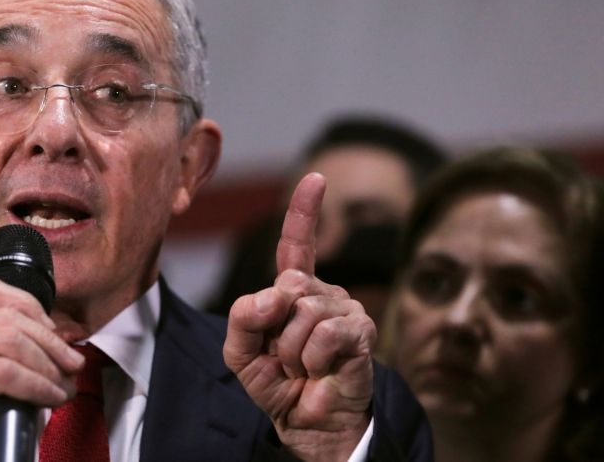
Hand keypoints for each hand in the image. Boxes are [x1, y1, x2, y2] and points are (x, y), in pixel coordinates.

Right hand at [0, 279, 83, 461]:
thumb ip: (12, 346)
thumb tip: (61, 343)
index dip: (31, 308)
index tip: (55, 335)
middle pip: (8, 319)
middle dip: (50, 343)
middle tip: (72, 367)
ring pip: (11, 342)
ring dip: (48, 366)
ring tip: (64, 387)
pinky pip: (6, 372)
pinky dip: (36, 385)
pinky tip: (50, 398)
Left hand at [223, 174, 375, 461]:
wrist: (305, 424)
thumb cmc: (276, 384)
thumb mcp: (240, 352)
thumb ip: (242, 318)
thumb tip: (273, 295)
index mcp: (293, 291)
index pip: (298, 244)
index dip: (305, 211)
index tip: (316, 179)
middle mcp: (322, 292)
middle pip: (287, 285)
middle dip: (274, 327)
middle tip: (283, 357)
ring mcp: (346, 309)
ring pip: (304, 311)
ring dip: (292, 350)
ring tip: (302, 367)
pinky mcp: (362, 332)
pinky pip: (325, 332)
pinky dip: (312, 358)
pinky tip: (320, 371)